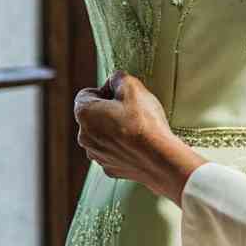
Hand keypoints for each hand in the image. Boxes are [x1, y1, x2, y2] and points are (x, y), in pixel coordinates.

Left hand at [74, 70, 205, 205]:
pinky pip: (113, 151)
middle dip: (109, 110)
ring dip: (115, 129)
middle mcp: (84, 137)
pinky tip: (139, 144)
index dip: (105, 90)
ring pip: (102, 134)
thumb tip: (115, 80)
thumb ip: (118, 77)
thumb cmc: (144, 123)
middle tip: (132, 111)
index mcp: (84, 114)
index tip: (122, 95)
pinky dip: (123, 146)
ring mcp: (97, 155)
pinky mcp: (110, 168)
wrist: (160, 159)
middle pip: (93, 115)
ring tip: (137, 128)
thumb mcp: (132, 86)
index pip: (86, 94)